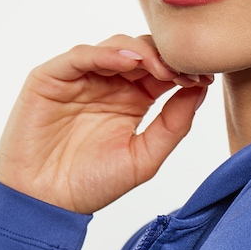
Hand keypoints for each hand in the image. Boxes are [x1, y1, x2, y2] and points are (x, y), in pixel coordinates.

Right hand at [0, 35, 211, 212]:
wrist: (45, 203)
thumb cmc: (91, 184)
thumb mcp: (144, 158)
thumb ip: (174, 125)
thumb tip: (200, 90)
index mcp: (133, 100)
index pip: (162, 71)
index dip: (183, 70)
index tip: (204, 77)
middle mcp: (108, 83)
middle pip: (142, 51)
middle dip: (166, 57)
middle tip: (185, 70)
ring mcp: (80, 78)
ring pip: (115, 46)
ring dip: (141, 52)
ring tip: (160, 68)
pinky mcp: (52, 77)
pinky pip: (81, 55)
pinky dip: (106, 54)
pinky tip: (129, 61)